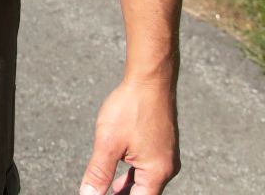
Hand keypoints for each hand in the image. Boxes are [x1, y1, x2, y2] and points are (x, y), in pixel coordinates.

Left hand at [80, 77, 179, 193]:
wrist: (150, 81)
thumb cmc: (131, 108)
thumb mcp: (108, 143)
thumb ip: (99, 173)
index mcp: (157, 173)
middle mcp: (166, 169)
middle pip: (143, 194)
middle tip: (98, 194)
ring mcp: (166, 158)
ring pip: (145, 183)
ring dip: (126, 190)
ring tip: (106, 193)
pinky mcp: (162, 147)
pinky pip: (147, 170)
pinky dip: (132, 177)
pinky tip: (118, 179)